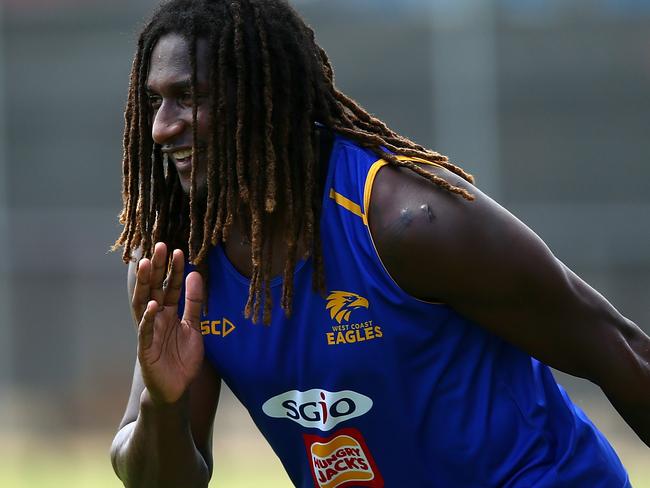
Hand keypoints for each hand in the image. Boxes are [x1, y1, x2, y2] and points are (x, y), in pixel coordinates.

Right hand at [133, 243, 204, 404]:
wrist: (177, 388)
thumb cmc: (182, 357)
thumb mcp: (194, 326)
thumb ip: (194, 302)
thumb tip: (196, 273)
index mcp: (168, 312)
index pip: (171, 286)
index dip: (174, 270)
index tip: (178, 250)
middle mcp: (156, 318)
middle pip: (155, 288)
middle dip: (157, 268)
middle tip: (159, 246)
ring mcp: (149, 332)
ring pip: (144, 304)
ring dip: (146, 285)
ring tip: (148, 265)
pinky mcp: (145, 350)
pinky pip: (146, 332)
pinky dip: (149, 319)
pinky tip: (153, 306)